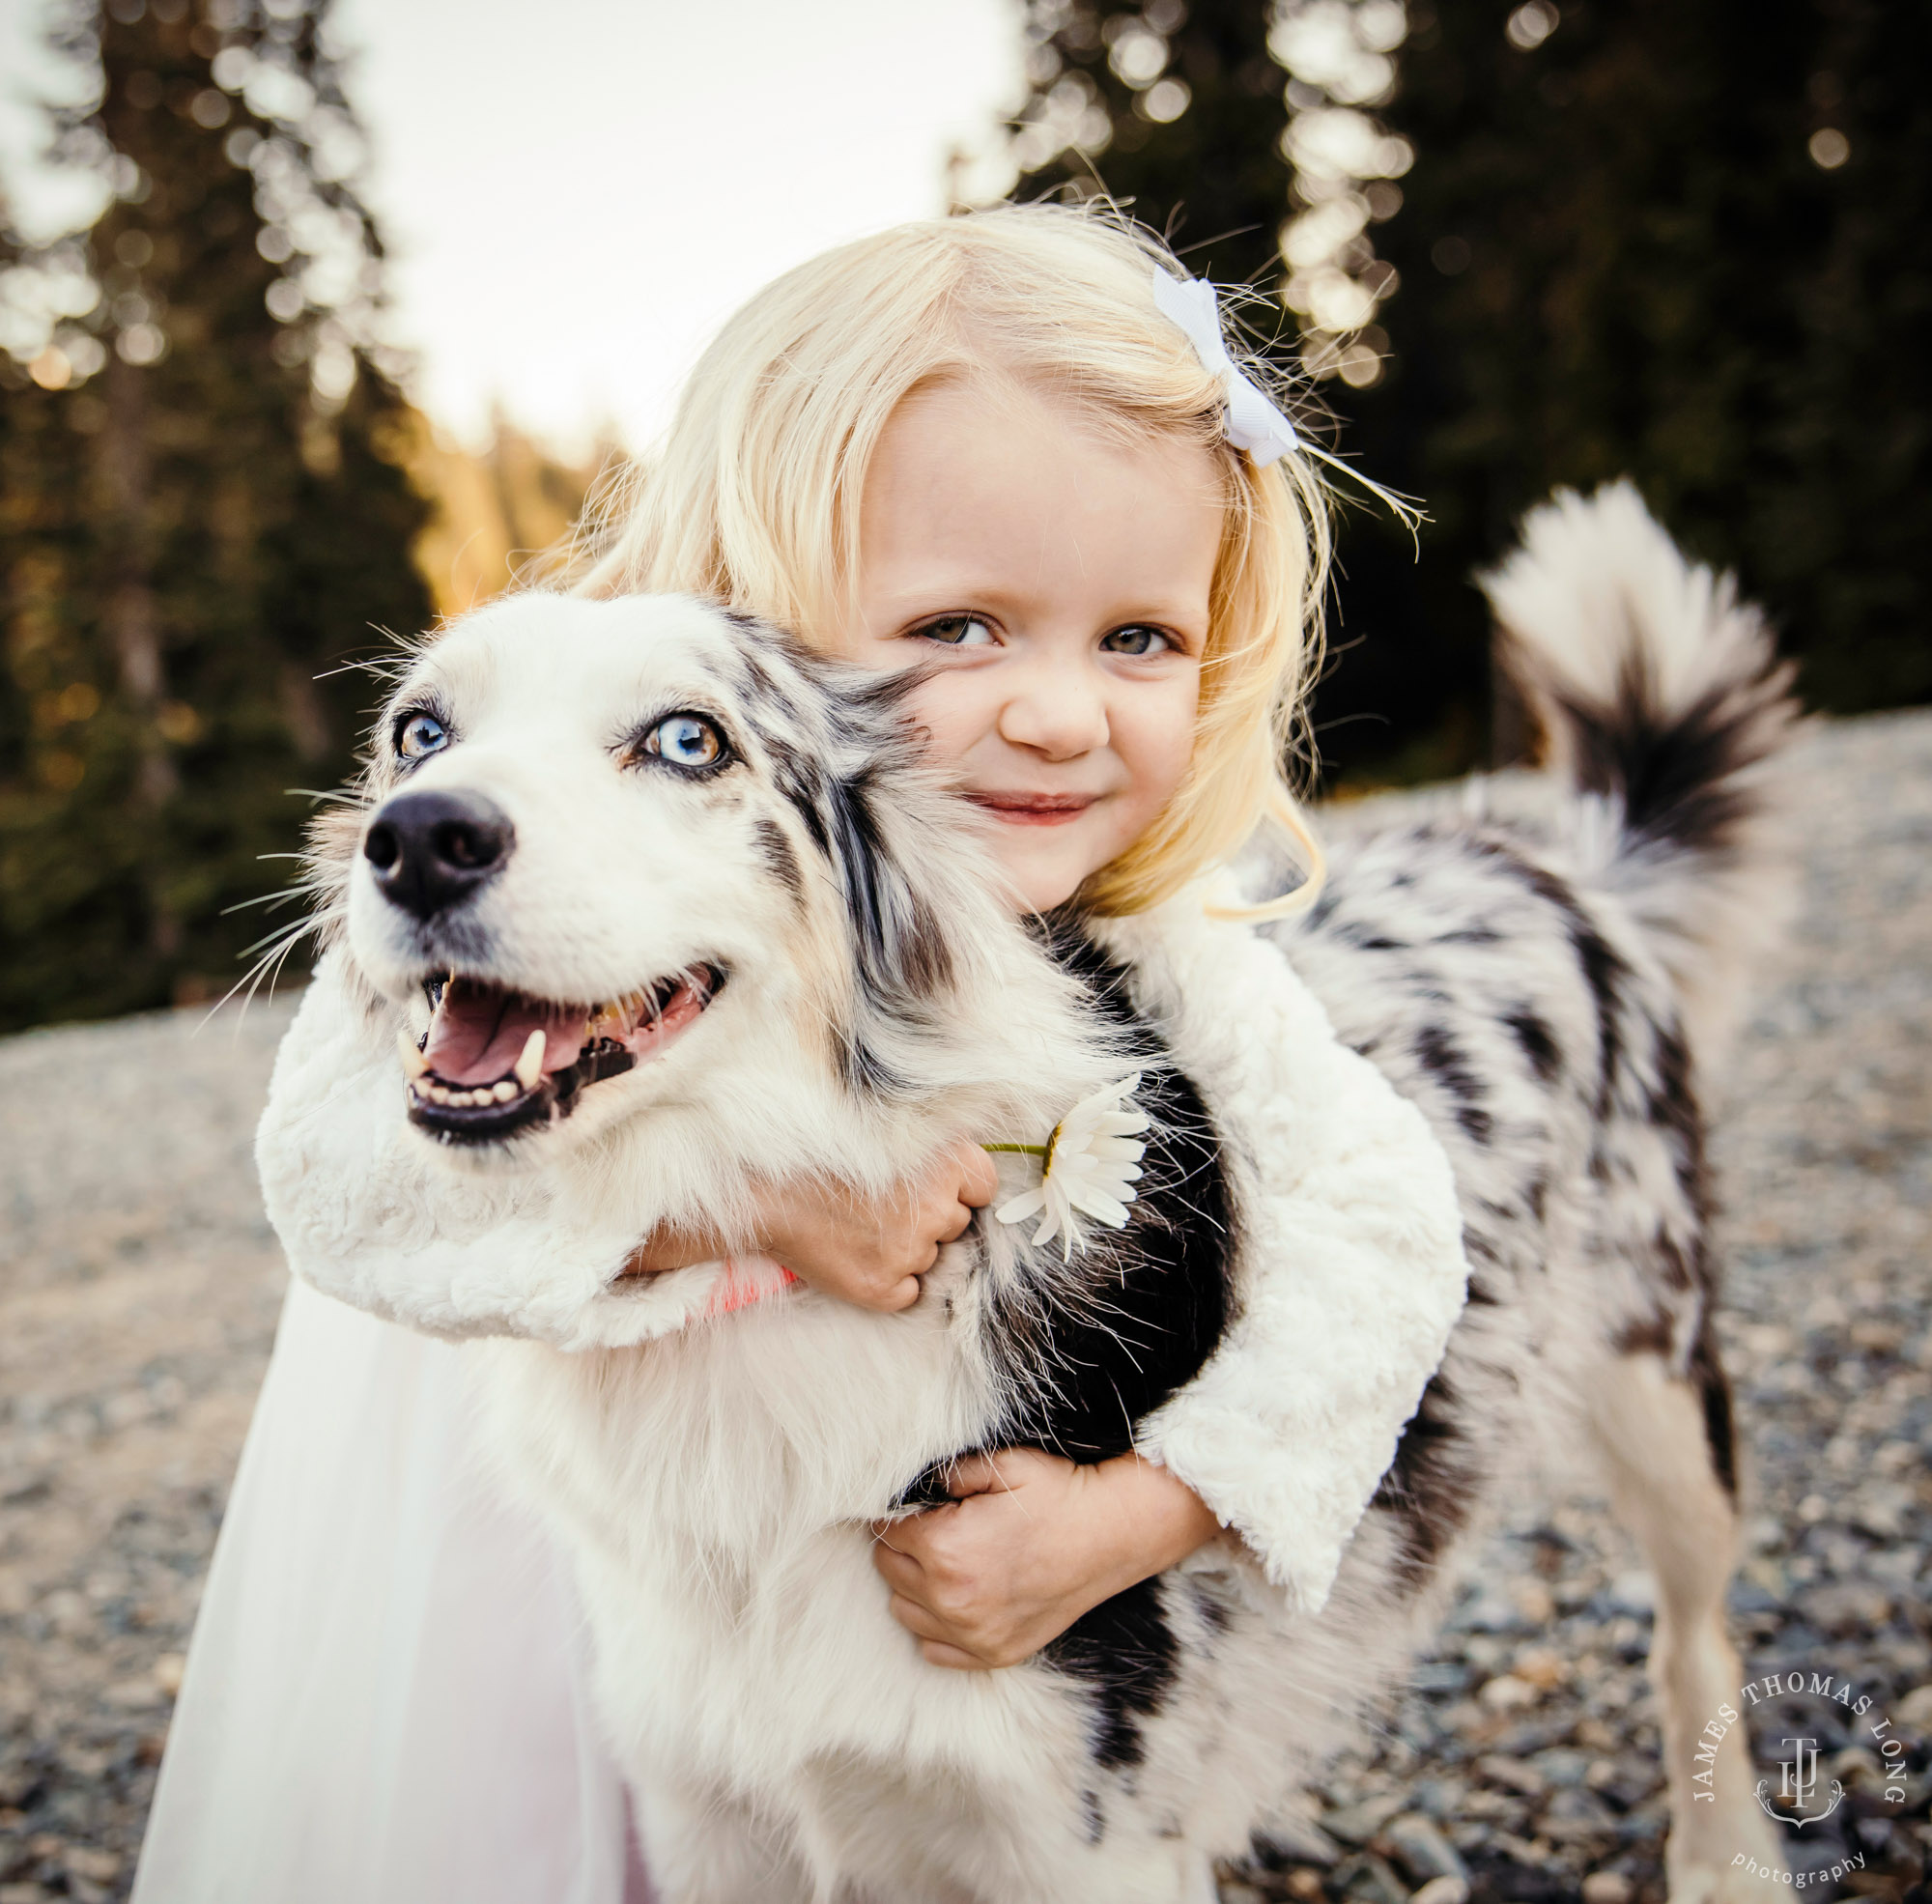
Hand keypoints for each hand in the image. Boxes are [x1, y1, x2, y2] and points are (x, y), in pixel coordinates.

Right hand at [621, 1140, 997, 1313]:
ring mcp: (910, 1251)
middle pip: (955, 1223)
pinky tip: (856, 1255)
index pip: (983, 1185)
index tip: (936, 1189)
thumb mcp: (885, 1131)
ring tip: (859, 1225)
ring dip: (907, 1249)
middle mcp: (934, 1206)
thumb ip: (930, 1150)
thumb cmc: (821, 1154)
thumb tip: (963, 1177)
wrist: (763, 1191)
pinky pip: (908, 1292)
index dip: (961, 1189)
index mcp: (943, 1160)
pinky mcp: (883, 1288)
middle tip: (881, 1205)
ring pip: (930, 1258)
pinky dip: (889, 1282)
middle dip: (929, 1218)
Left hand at [869, 1447, 1221, 1668]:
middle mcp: (952, 1600)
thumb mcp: (1001, 1465)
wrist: (1113, 1534)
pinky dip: (936, 1625)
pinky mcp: (994, 1654)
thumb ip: (947, 1474)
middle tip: (932, 1526)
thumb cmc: (1058, 1494)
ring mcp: (973, 1634)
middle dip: (903, 1546)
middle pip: (890, 1570)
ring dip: (914, 1585)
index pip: (887, 1532)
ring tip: (945, 1559)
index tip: (915, 1505)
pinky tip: (958, 1596)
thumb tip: (910, 1487)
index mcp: (945, 1549)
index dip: (898, 1513)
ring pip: (905, 1610)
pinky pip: (934, 1649)